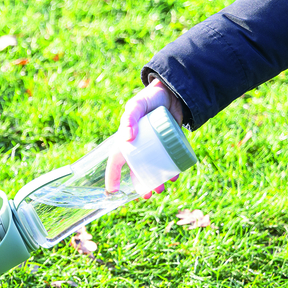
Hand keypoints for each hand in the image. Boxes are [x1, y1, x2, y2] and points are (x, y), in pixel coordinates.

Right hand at [106, 78, 184, 197]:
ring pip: (152, 167)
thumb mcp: (137, 105)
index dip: (112, 175)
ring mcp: (154, 146)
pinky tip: (174, 175)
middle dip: (139, 184)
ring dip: (155, 180)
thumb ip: (130, 118)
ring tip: (160, 190)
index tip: (113, 191)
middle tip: (145, 195)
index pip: (116, 160)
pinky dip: (170, 169)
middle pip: (136, 168)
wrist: (173, 91)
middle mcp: (138, 145)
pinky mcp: (168, 144)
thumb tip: (127, 138)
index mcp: (126, 139)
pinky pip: (167, 160)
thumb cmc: (150, 98)